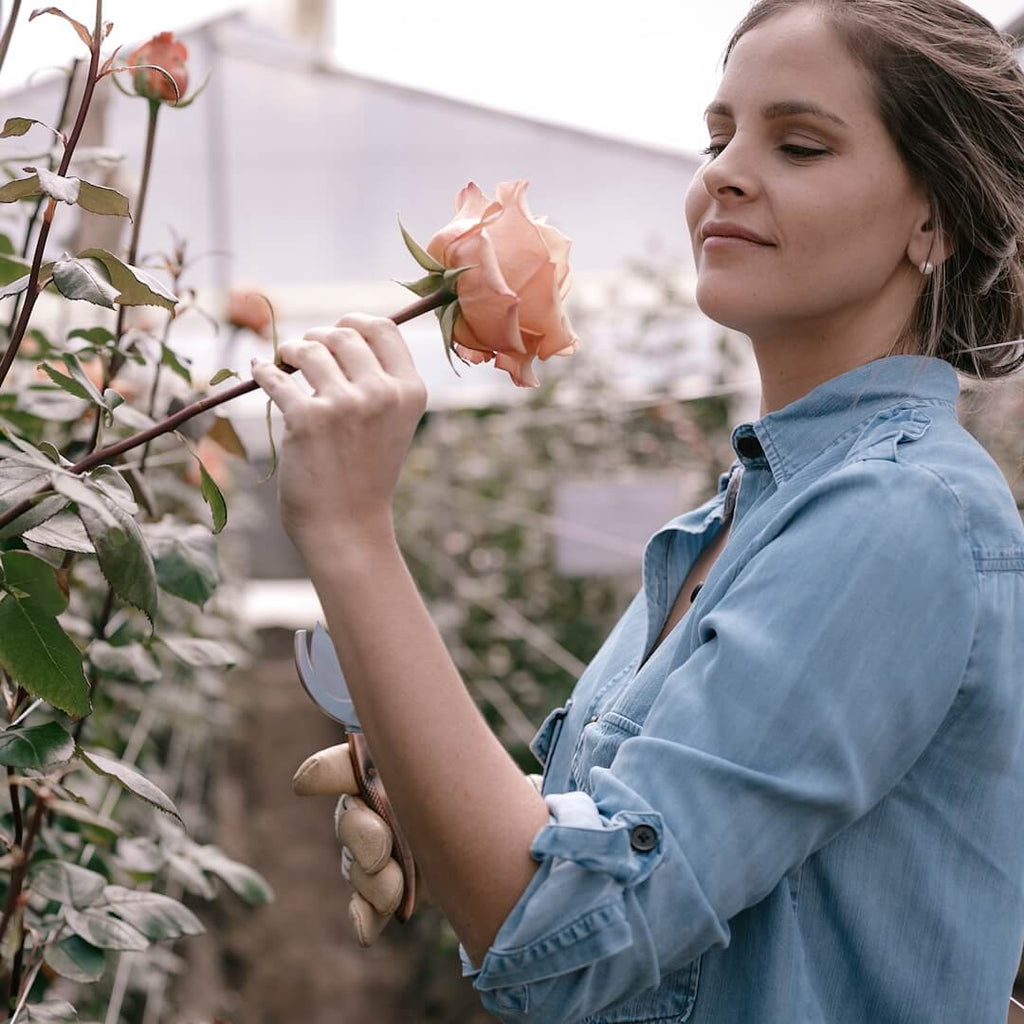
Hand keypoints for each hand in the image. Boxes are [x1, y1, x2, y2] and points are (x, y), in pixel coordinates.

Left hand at [250, 314, 427, 548]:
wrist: (347, 526)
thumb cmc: (365, 473)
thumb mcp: (392, 423)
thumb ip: (380, 380)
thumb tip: (342, 330)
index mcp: (410, 391)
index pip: (383, 327)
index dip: (354, 322)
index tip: (335, 332)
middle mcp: (382, 393)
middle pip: (342, 333)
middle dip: (317, 338)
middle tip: (302, 355)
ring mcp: (345, 405)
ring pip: (308, 349)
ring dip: (289, 351)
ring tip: (283, 363)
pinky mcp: (307, 419)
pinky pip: (275, 377)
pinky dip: (261, 371)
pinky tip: (257, 371)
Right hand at [292, 742, 545, 946]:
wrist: (515, 847)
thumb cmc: (495, 797)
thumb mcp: (481, 773)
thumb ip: (457, 760)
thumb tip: (457, 760)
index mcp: (396, 768)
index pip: (349, 763)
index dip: (327, 771)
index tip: (310, 784)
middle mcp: (383, 805)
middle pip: (349, 816)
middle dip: (358, 834)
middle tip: (381, 850)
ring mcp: (386, 850)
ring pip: (356, 863)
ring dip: (369, 879)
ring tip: (395, 890)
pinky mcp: (395, 890)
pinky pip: (366, 903)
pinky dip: (365, 915)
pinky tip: (369, 928)